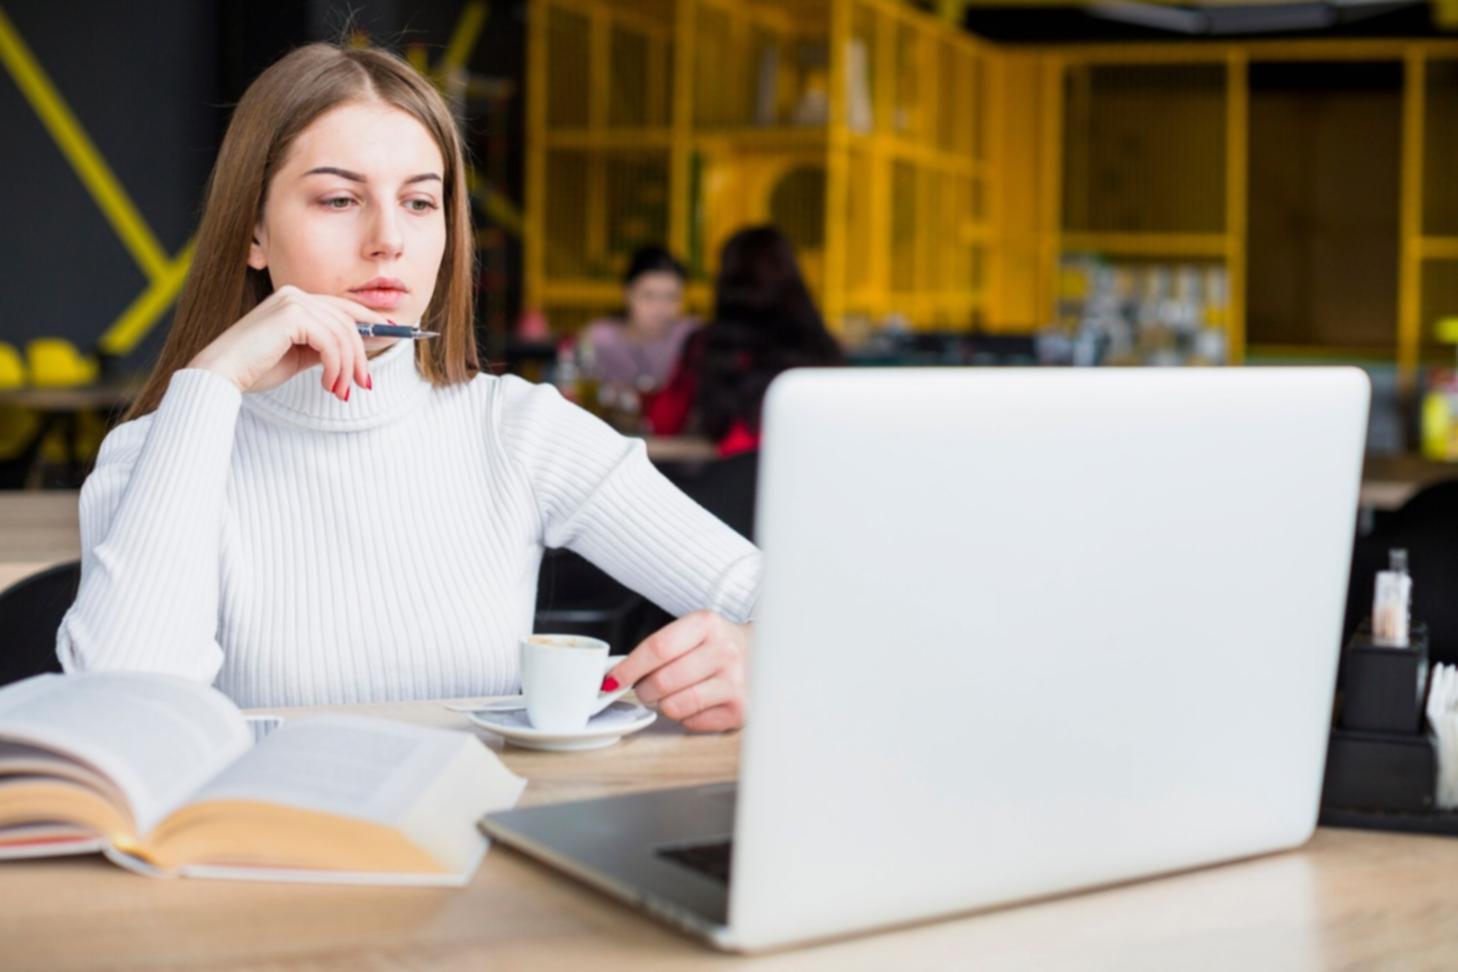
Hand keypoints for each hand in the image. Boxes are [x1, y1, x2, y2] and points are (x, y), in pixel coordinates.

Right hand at [187, 285, 390, 397]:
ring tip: (341, 392)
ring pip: (343, 335)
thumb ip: (322, 347)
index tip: (394, 334)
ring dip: (348, 369)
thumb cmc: (255, 368)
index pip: (343, 308)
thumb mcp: (298, 356)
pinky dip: (336, 367)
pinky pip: (332, 343)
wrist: (221, 375)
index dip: (372, 321)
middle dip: (361, 356)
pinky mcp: (292, 315)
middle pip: (348, 322)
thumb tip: (350, 352)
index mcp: (295, 299)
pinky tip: (330, 386)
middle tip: (364, 384)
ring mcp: (293, 301)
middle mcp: (296, 294)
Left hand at [607, 611, 749, 732]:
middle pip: (663, 680)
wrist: (766, 654)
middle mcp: (724, 651)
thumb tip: (618, 675)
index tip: (613, 679)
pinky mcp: (740, 710)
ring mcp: (735, 682)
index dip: (630, 668)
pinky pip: (693, 722)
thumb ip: (661, 648)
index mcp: (707, 624)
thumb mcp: (694, 631)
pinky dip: (686, 717)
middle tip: (646, 689)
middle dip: (645, 690)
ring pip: (675, 705)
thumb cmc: (719, 644)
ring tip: (673, 695)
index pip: (657, 648)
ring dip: (665, 705)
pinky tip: (698, 703)